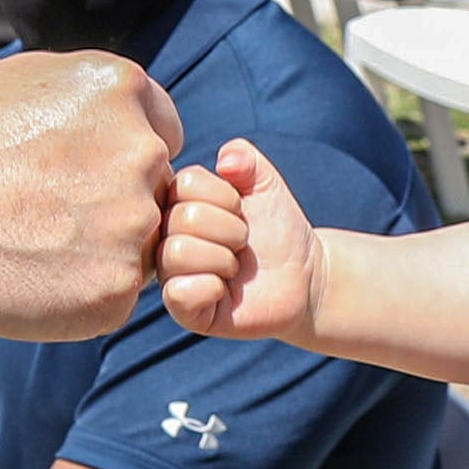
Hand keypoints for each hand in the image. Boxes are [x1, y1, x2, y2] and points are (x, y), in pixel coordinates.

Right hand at [0, 52, 180, 340]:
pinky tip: (31, 278)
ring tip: (32, 245)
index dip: (120, 157)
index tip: (78, 172)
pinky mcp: (115, 289)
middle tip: (47, 214)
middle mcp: (144, 152)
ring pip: (138, 248)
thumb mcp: (26, 76)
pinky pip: (114, 297)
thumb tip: (116, 110)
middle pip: (155, 192)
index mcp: (126, 91)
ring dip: (99, 253)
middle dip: (114, 205)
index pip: (162, 133)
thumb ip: (89, 96)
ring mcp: (134, 223)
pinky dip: (80, 298)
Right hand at [159, 138, 319, 341]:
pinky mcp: (183, 310)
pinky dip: (210, 287)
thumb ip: (246, 158)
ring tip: (235, 266)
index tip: (240, 210)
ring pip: (176, 253)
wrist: (302, 276)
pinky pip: (178, 293)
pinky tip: (225, 290)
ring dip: (222, 258)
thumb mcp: (266, 184)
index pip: (183, 183)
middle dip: (230, 229)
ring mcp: (171, 274)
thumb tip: (225, 160)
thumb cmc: (278, 228)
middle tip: (242, 243)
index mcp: (178, 202)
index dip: (224, 196)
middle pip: (182, 218)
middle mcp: (166, 236)